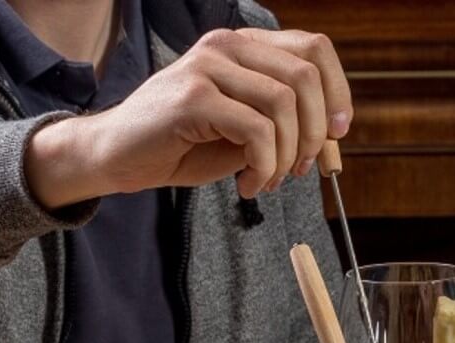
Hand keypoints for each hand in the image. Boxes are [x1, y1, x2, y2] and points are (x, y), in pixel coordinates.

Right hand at [27, 28, 351, 204]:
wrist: (116, 157)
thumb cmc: (179, 145)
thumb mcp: (241, 130)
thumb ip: (280, 122)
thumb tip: (329, 134)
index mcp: (242, 46)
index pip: (314, 49)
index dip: (338, 91)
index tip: (338, 133)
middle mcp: (226, 46)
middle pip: (305, 76)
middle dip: (315, 132)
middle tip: (300, 168)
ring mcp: (207, 66)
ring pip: (283, 104)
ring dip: (286, 155)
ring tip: (268, 180)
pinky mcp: (192, 97)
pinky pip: (256, 131)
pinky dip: (264, 166)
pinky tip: (248, 184)